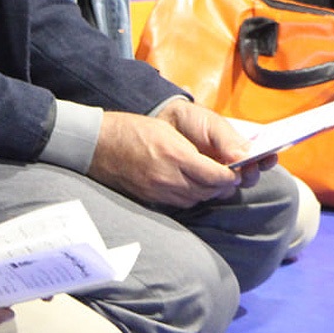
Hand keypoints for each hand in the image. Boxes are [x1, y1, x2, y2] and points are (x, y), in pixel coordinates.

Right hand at [87, 107, 244, 207]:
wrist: (97, 144)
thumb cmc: (131, 130)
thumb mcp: (166, 130)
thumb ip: (192, 149)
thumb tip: (217, 165)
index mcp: (175, 155)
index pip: (215, 175)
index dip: (230, 176)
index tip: (236, 172)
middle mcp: (168, 178)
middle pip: (208, 191)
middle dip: (221, 185)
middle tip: (228, 177)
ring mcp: (158, 191)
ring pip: (195, 199)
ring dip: (206, 192)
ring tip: (210, 181)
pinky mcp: (150, 199)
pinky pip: (179, 203)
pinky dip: (190, 196)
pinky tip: (189, 186)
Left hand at [163, 98, 277, 187]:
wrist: (166, 124)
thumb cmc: (194, 121)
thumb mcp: (213, 125)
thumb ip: (229, 140)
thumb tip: (247, 157)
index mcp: (242, 148)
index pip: (262, 158)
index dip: (268, 159)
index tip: (270, 156)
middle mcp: (234, 164)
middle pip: (249, 178)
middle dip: (251, 174)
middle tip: (247, 168)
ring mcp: (218, 175)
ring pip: (231, 188)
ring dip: (231, 183)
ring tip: (228, 173)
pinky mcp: (201, 184)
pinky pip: (211, 192)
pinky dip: (212, 189)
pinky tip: (207, 180)